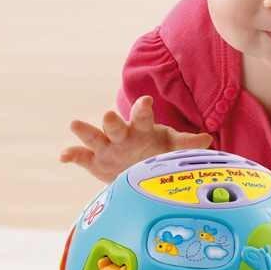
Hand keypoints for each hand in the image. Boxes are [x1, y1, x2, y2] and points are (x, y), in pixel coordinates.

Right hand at [59, 95, 213, 182]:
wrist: (140, 168)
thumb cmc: (159, 152)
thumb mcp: (173, 148)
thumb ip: (187, 144)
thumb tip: (207, 140)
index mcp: (142, 128)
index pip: (142, 116)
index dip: (143, 109)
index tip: (146, 101)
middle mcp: (121, 135)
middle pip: (115, 124)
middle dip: (112, 120)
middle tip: (109, 114)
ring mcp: (106, 147)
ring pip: (94, 136)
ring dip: (84, 131)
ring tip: (74, 123)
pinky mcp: (94, 161)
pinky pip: (81, 157)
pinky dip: (71, 155)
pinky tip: (63, 156)